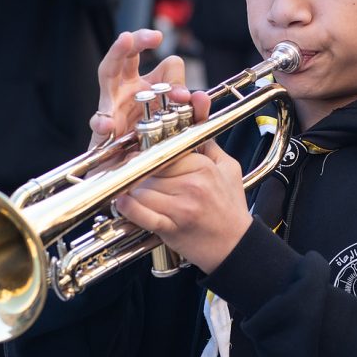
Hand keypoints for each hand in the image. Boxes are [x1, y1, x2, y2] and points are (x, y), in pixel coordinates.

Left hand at [90, 29, 250, 272]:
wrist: (235, 246)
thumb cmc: (231, 206)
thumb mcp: (228, 168)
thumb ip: (208, 142)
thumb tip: (197, 110)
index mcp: (203, 167)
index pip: (166, 150)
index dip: (148, 149)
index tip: (138, 150)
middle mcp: (192, 185)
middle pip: (150, 168)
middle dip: (136, 168)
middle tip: (127, 168)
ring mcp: (180, 207)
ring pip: (142, 188)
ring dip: (131, 187)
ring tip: (125, 185)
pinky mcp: (171, 229)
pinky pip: (143, 215)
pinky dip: (128, 208)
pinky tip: (120, 201)